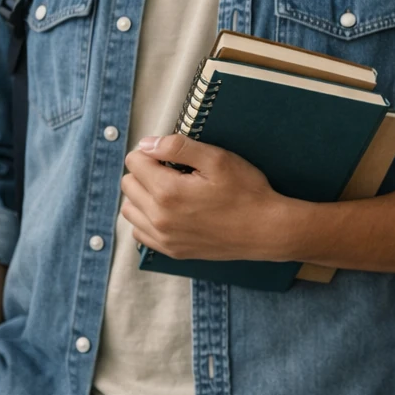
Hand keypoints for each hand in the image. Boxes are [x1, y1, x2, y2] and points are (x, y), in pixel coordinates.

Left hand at [121, 134, 300, 260]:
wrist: (266, 230)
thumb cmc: (246, 191)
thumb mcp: (217, 159)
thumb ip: (178, 147)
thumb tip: (146, 144)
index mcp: (168, 191)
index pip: (134, 162)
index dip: (151, 151)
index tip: (171, 155)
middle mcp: (159, 218)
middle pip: (128, 184)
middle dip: (145, 171)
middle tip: (173, 170)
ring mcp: (164, 237)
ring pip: (129, 209)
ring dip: (142, 195)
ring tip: (168, 189)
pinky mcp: (172, 250)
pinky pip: (140, 232)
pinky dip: (146, 218)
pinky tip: (167, 211)